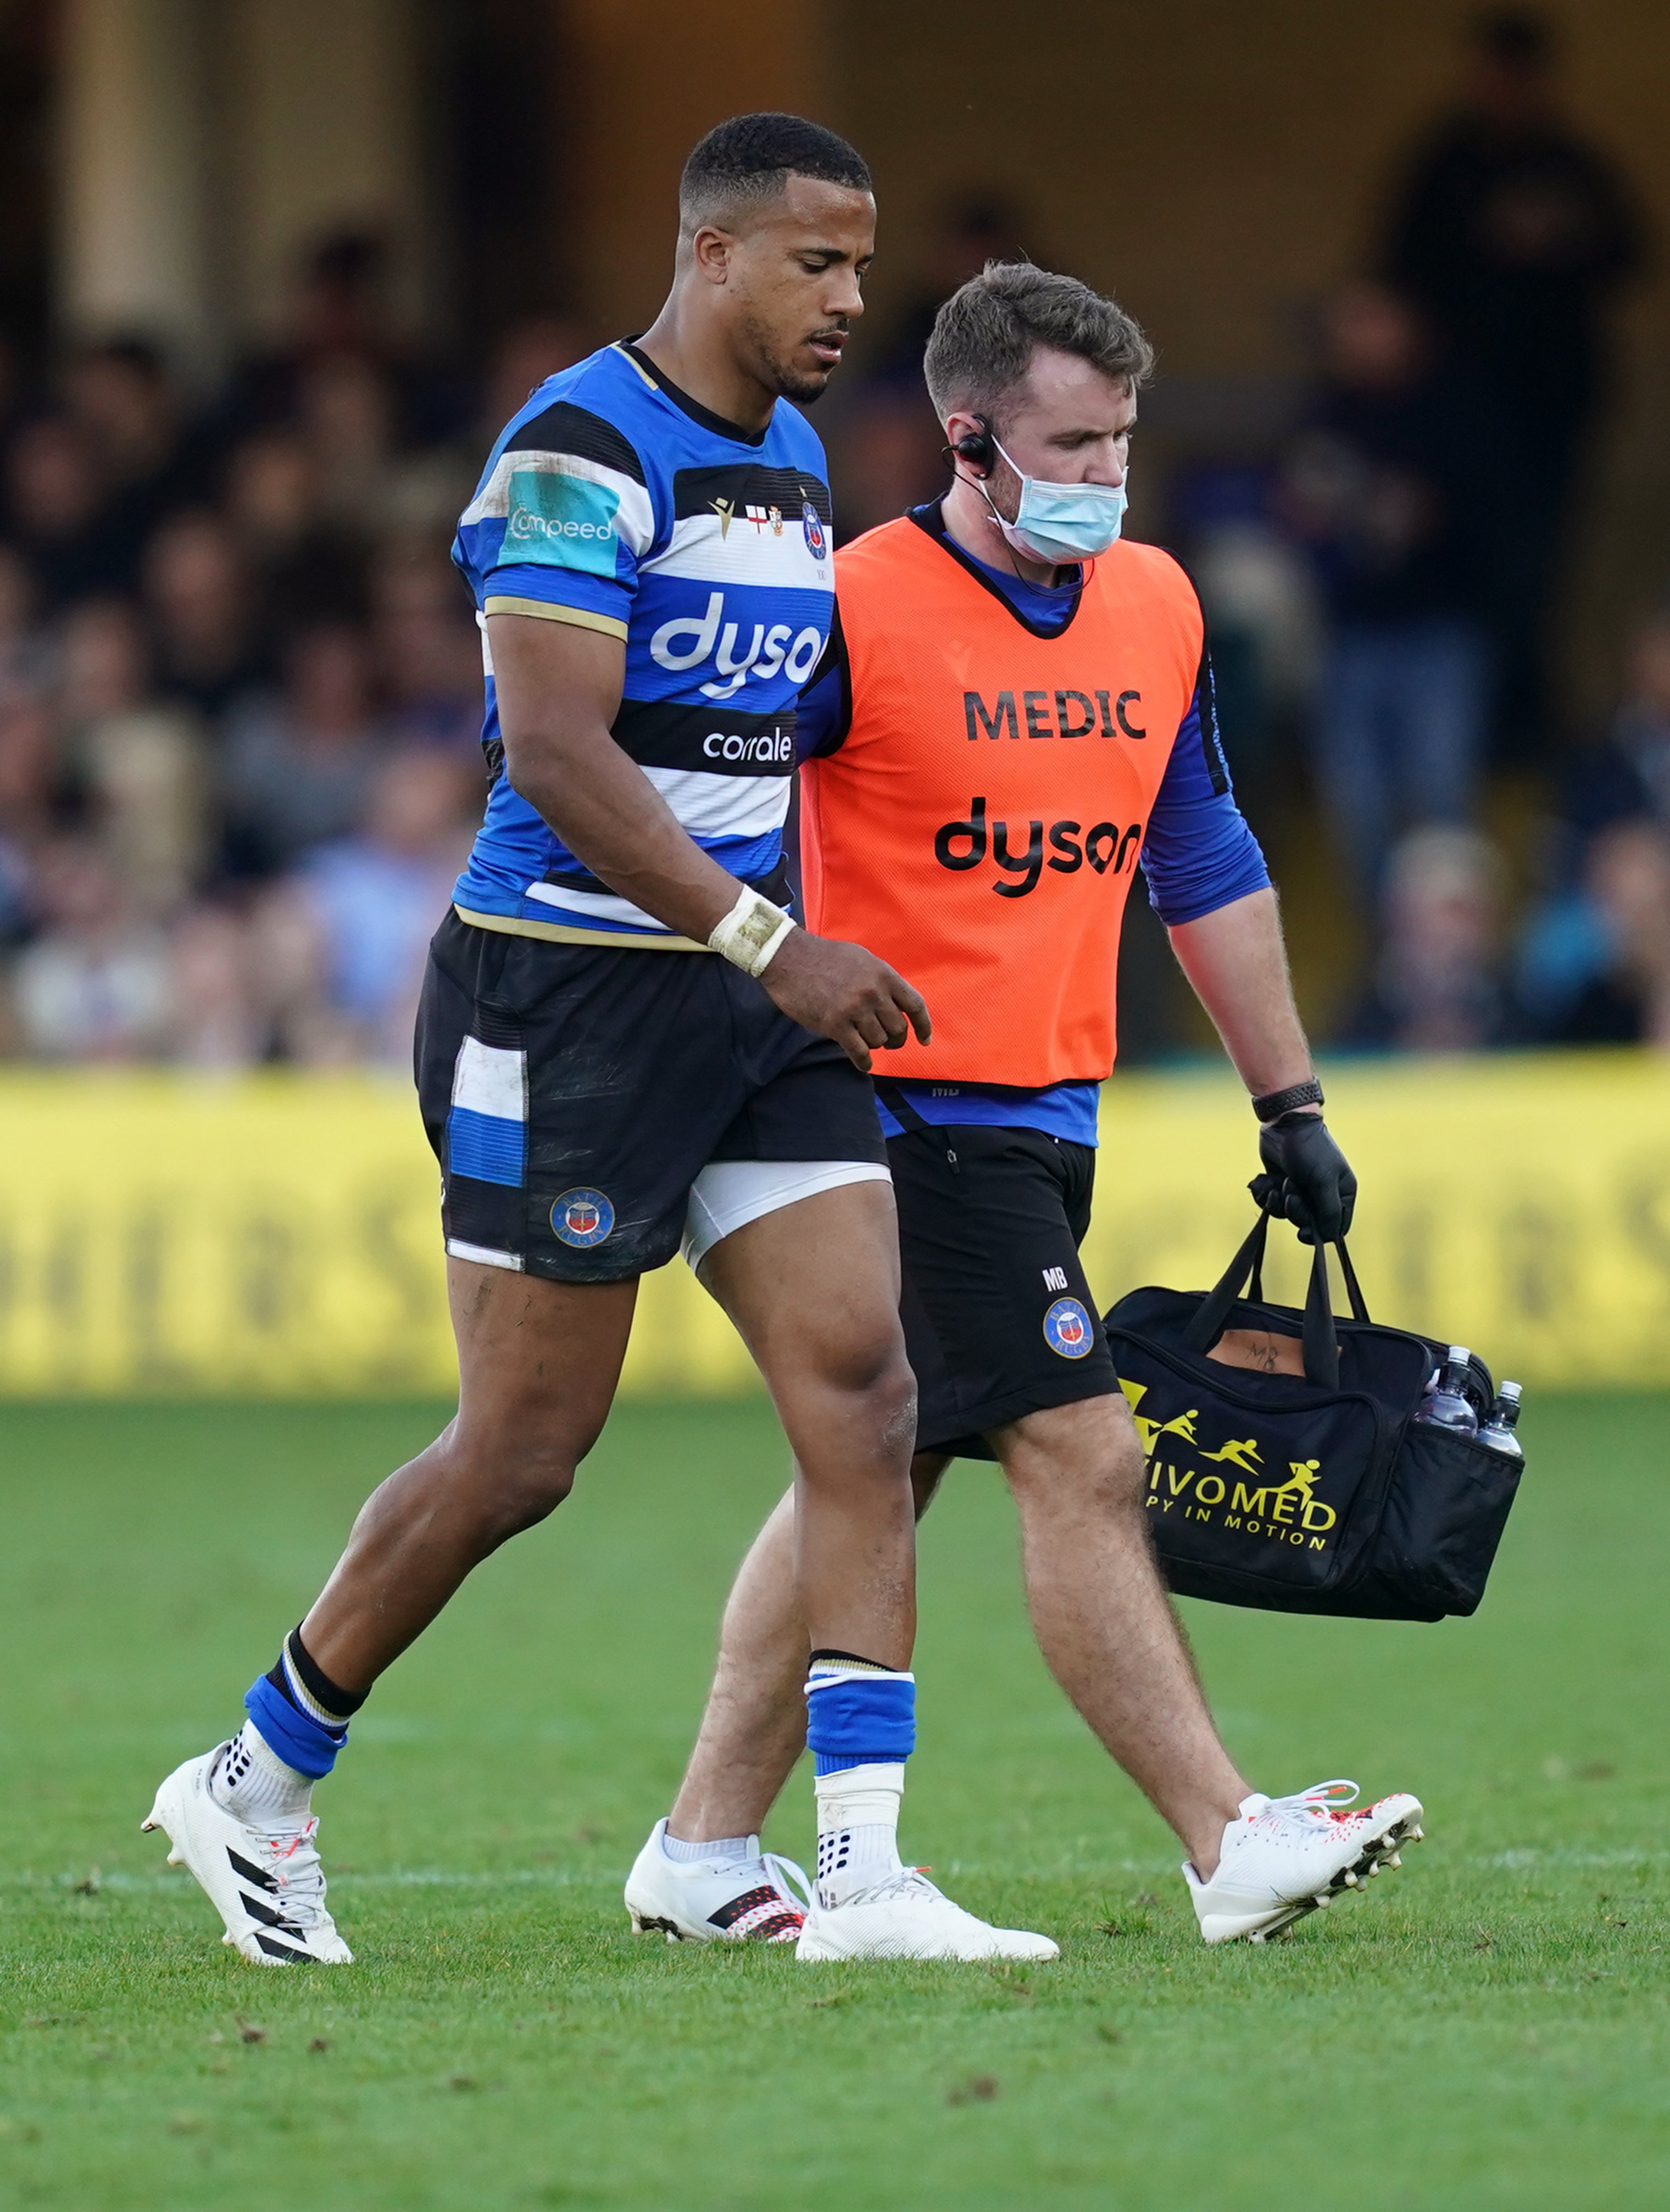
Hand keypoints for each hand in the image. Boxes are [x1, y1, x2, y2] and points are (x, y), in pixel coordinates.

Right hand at [760, 931, 930, 1072]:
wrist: (788, 958)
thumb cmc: (824, 957)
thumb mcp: (862, 959)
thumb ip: (881, 979)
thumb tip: (895, 1002)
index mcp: (883, 975)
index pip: (915, 1006)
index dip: (923, 1026)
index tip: (924, 1040)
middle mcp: (873, 993)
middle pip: (898, 1028)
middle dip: (895, 1040)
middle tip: (888, 1042)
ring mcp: (855, 1010)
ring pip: (878, 1041)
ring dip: (874, 1046)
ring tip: (865, 1042)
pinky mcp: (835, 1025)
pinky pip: (859, 1052)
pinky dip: (863, 1061)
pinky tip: (862, 1062)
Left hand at [1252, 1110, 1356, 1243]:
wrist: (1285, 1125)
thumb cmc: (1310, 1151)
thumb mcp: (1323, 1181)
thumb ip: (1327, 1211)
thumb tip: (1330, 1237)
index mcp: (1342, 1194)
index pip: (1336, 1228)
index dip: (1320, 1234)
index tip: (1304, 1233)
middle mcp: (1323, 1195)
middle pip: (1308, 1224)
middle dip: (1296, 1212)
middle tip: (1291, 1195)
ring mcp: (1301, 1191)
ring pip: (1287, 1215)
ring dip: (1280, 1203)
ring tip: (1282, 1182)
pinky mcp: (1281, 1186)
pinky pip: (1272, 1205)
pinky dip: (1267, 1196)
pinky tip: (1267, 1182)